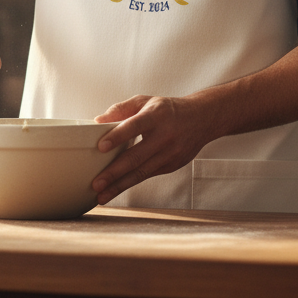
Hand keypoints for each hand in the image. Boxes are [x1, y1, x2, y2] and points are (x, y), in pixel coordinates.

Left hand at [90, 94, 219, 203]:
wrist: (201, 119)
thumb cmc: (167, 110)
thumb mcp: (144, 101)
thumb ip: (121, 109)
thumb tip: (97, 121)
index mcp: (156, 115)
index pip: (134, 126)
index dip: (118, 136)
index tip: (101, 146)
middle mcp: (164, 136)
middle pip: (136, 157)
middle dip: (114, 172)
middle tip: (96, 183)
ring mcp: (169, 154)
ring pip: (141, 173)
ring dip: (119, 186)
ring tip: (101, 195)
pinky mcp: (171, 166)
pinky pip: (147, 176)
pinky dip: (130, 184)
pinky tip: (115, 190)